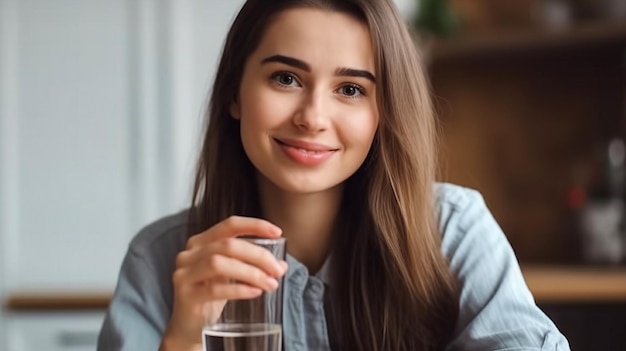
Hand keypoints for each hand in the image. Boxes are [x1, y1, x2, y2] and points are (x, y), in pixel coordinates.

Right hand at [160, 216, 287, 350]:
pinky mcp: (185, 296)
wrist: (189, 327)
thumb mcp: (232, 276)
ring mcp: (184, 274)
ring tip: (269, 283)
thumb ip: (253, 266)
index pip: (229, 225)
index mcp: (201, 242)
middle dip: (258, 256)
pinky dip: (239, 290)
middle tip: (277, 270)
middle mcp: (189, 253)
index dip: (254, 226)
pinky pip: (214, 289)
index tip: (278, 233)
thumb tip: (281, 265)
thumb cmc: (211, 296)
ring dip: (250, 273)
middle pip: (228, 245)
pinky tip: (255, 292)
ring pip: (219, 264)